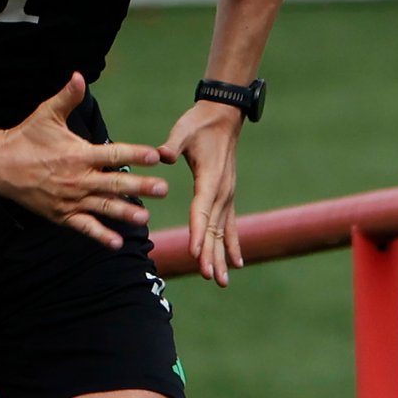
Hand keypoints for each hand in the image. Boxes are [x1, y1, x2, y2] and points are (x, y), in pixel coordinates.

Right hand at [0, 73, 167, 247]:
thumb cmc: (26, 137)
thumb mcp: (46, 114)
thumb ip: (67, 97)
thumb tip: (79, 76)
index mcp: (78, 154)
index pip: (113, 153)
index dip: (135, 154)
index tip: (156, 156)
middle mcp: (77, 178)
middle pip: (114, 183)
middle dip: (140, 186)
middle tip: (163, 189)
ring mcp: (70, 199)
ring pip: (103, 207)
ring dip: (125, 212)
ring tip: (145, 216)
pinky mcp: (61, 215)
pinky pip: (84, 227)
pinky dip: (100, 236)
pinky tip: (117, 242)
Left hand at [159, 101, 245, 285]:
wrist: (223, 116)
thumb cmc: (199, 123)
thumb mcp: (183, 130)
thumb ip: (172, 144)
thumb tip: (161, 154)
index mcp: (210, 178)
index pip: (202, 211)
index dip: (198, 233)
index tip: (195, 254)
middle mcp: (222, 192)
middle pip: (213, 228)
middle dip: (210, 254)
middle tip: (208, 276)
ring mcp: (227, 196)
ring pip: (223, 232)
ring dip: (222, 257)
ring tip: (220, 281)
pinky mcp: (227, 196)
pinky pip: (230, 226)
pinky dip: (233, 245)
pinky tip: (236, 264)